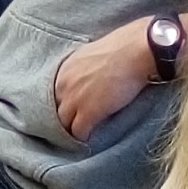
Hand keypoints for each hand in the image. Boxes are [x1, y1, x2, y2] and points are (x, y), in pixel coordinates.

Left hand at [53, 18, 155, 138]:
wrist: (135, 51)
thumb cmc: (122, 48)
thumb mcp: (92, 56)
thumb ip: (82, 70)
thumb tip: (87, 78)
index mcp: (63, 70)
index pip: (52, 96)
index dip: (61, 105)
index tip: (69, 111)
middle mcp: (63, 85)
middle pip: (54, 112)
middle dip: (62, 121)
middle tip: (73, 127)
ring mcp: (73, 100)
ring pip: (63, 125)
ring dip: (71, 132)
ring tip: (81, 137)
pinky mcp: (88, 113)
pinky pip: (79, 133)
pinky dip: (84, 139)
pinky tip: (91, 140)